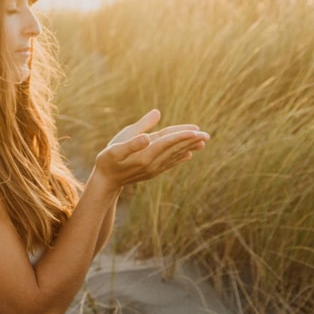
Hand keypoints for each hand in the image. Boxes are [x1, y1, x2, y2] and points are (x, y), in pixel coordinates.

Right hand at [94, 108, 209, 189]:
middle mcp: (153, 164)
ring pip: (175, 156)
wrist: (105, 182)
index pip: (168, 143)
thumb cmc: (107, 160)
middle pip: (175, 149)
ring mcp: (154, 169)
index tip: (196, 131)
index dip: (182, 136)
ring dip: (189, 148)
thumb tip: (147, 135)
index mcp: (145, 156)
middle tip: (207, 135)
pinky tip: (188, 155)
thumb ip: (133, 140)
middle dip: (191, 141)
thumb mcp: (116, 148)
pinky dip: (180, 158)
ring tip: (203, 142)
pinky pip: (170, 163)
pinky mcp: (153, 171)